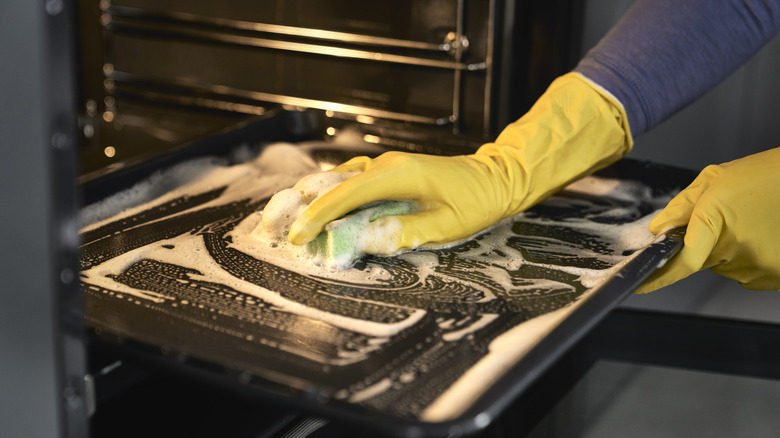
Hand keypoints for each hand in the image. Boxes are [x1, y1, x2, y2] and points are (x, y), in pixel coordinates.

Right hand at [282, 73, 632, 254]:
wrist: (497, 177)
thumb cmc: (476, 202)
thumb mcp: (446, 226)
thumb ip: (405, 233)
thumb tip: (366, 241)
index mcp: (396, 175)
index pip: (344, 195)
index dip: (316, 217)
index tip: (296, 237)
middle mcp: (384, 164)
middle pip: (331, 183)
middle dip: (300, 206)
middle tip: (273, 229)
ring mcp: (385, 165)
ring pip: (337, 180)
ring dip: (311, 200)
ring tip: (285, 221)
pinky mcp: (388, 172)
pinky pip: (350, 181)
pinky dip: (329, 196)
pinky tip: (317, 210)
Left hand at [637, 147, 779, 292]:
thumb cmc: (766, 175)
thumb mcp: (716, 179)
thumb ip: (683, 206)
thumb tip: (658, 229)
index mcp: (716, 221)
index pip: (681, 261)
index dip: (657, 277)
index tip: (639, 285)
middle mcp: (737, 249)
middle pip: (704, 261)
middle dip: (707, 244)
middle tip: (731, 218)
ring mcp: (760, 266)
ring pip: (727, 267)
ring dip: (732, 250)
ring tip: (754, 222)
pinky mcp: (779, 275)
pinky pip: (751, 274)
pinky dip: (751, 259)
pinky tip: (766, 235)